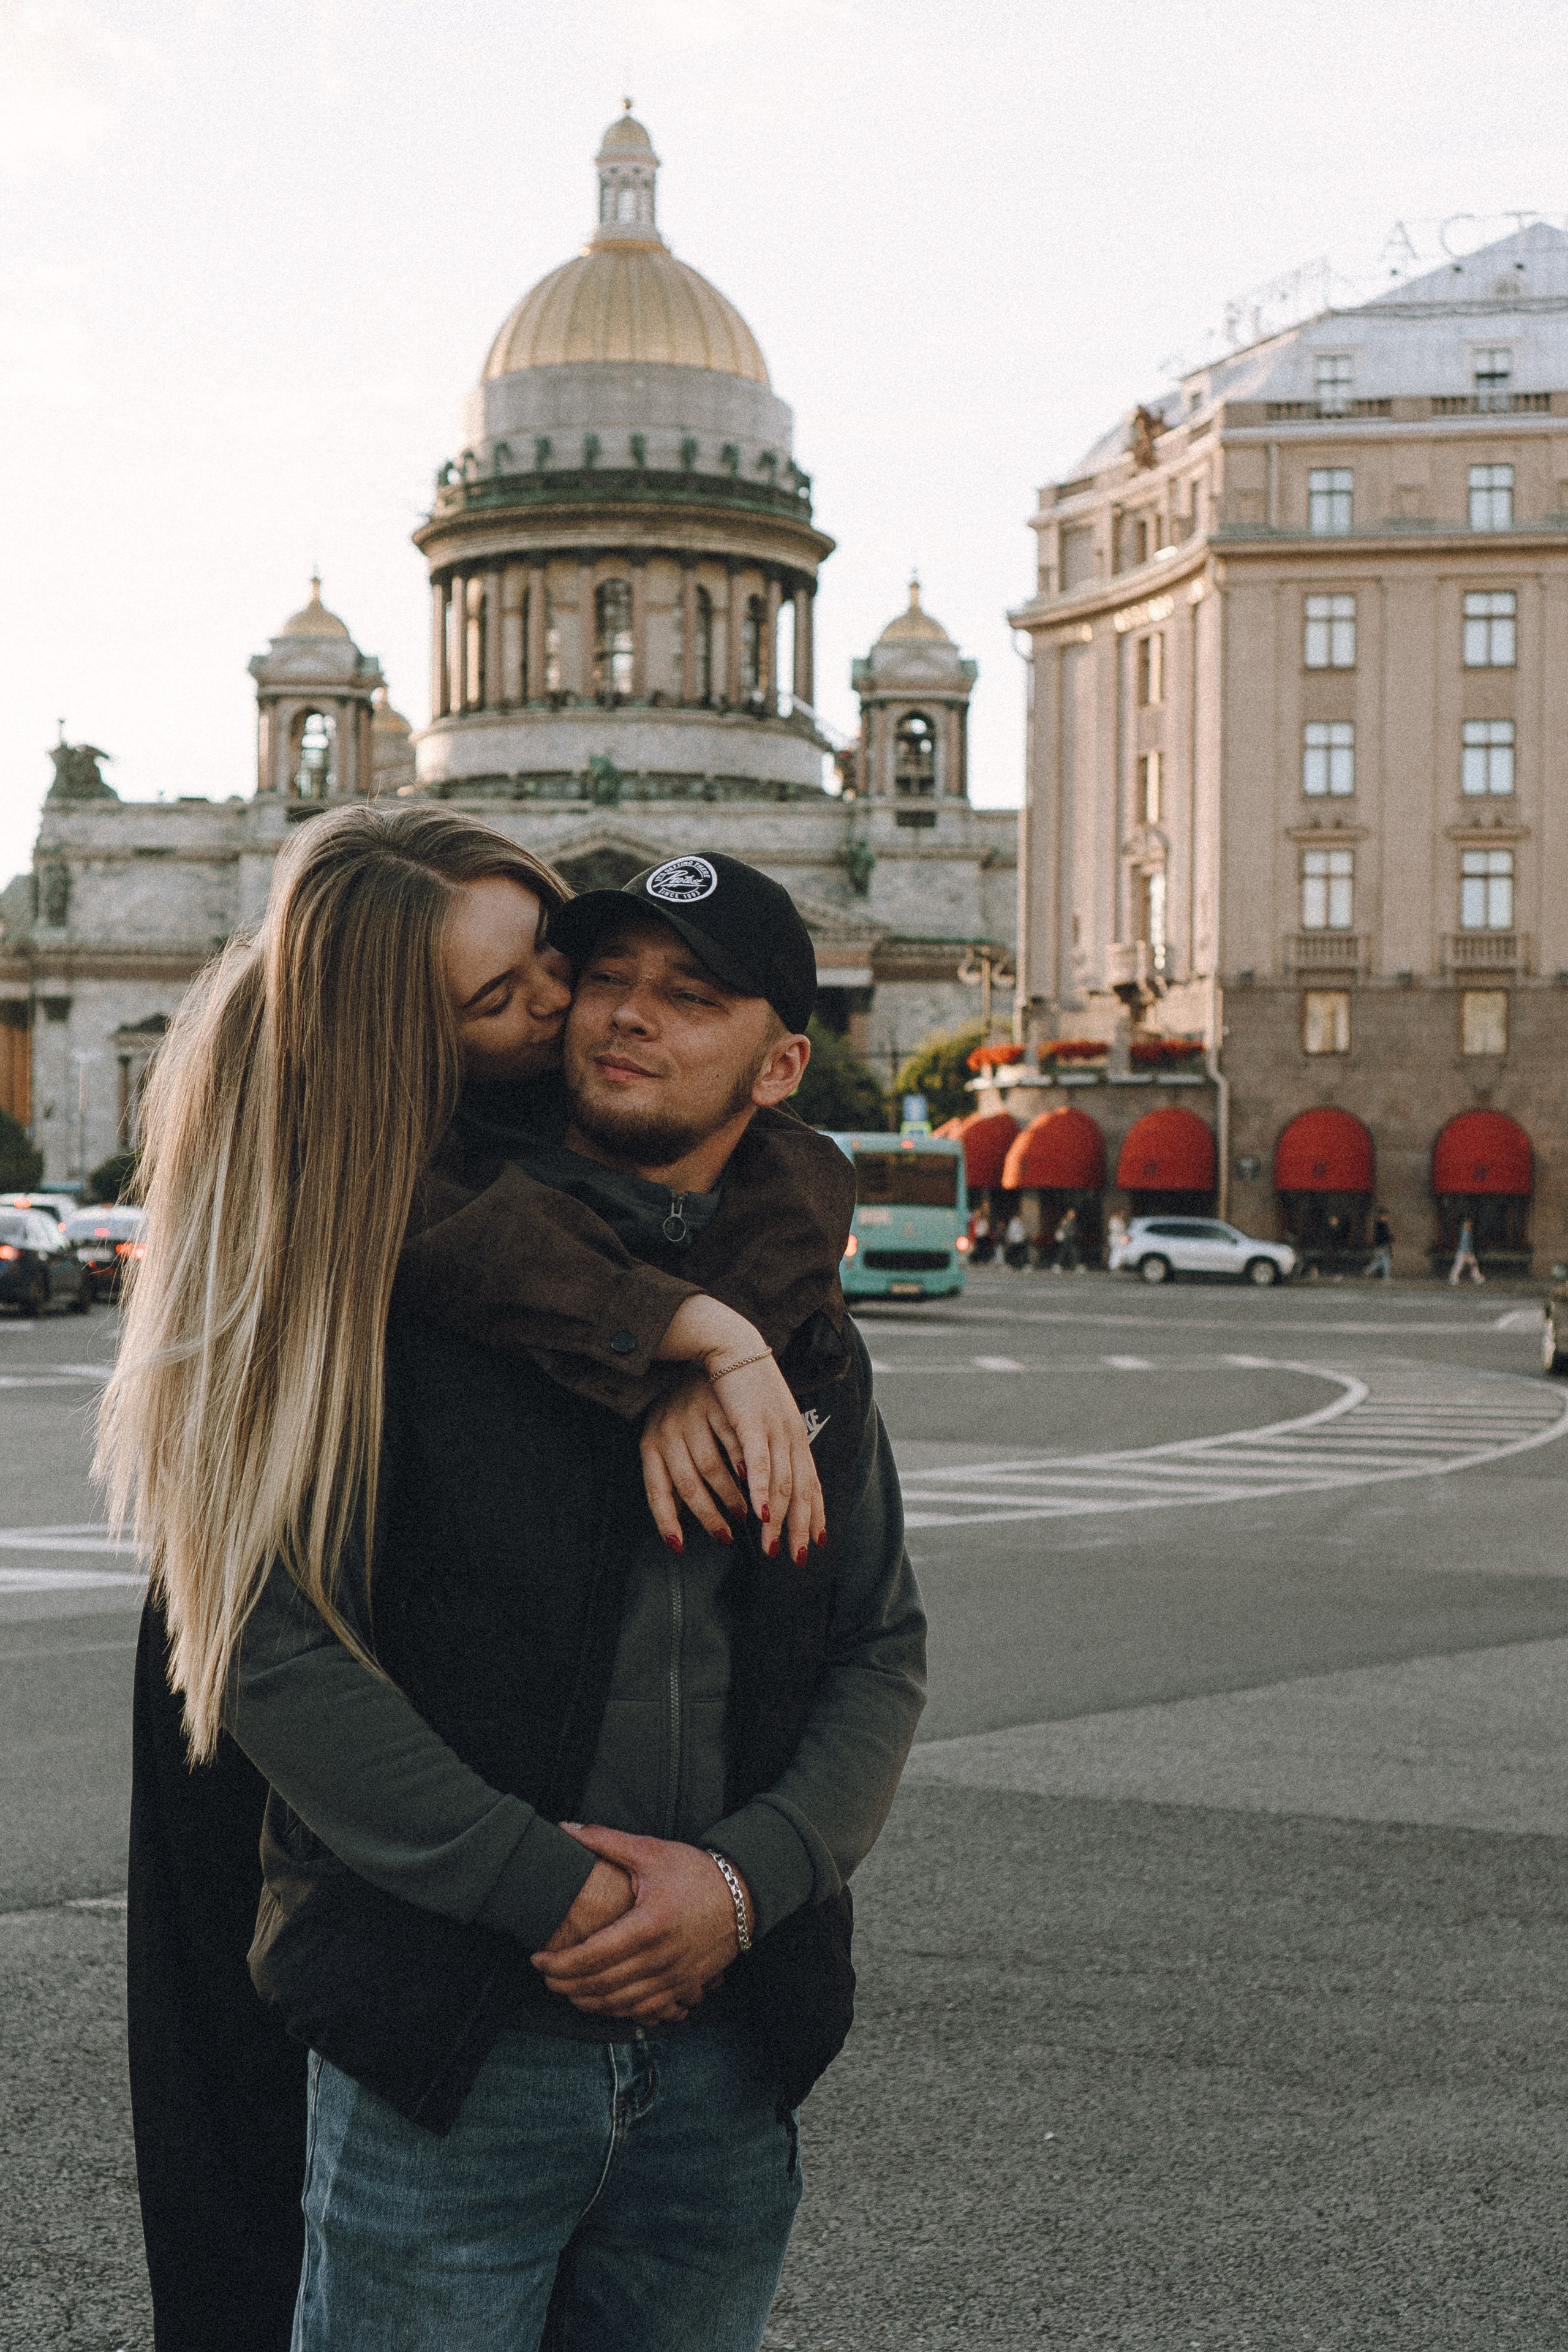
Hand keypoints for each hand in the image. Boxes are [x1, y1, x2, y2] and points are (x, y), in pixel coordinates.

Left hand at [532, 1825, 752, 2026]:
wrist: (744, 1894)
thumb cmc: (694, 1871)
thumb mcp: (650, 1851)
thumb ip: (605, 1840)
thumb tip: (564, 1827)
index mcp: (648, 1925)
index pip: (593, 1955)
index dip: (559, 1963)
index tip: (538, 1959)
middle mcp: (661, 1958)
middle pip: (601, 1985)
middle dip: (565, 1986)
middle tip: (545, 1977)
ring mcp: (675, 1978)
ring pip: (621, 2004)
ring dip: (587, 2002)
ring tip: (567, 1990)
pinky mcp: (686, 1987)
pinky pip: (646, 2011)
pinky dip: (619, 2011)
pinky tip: (603, 2002)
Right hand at [652, 1302, 824, 1560]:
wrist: (735, 1346)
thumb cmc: (744, 1386)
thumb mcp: (764, 1421)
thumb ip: (770, 1450)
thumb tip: (767, 1480)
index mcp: (795, 1436)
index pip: (812, 1482)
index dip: (816, 1514)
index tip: (817, 1542)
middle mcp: (791, 1436)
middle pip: (802, 1490)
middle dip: (801, 1527)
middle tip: (798, 1559)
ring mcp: (775, 1430)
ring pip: (784, 1484)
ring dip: (779, 1520)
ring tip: (773, 1548)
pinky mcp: (753, 1423)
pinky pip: (760, 1465)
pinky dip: (763, 1491)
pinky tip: (761, 1515)